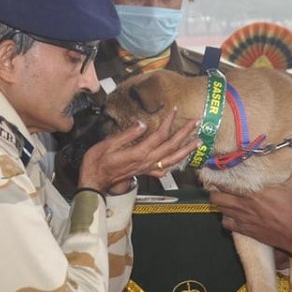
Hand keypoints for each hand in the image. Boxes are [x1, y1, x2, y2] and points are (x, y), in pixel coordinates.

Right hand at [77, 108, 199, 192]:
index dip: (168, 122)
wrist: (94, 182)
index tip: (174, 110)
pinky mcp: (144, 172)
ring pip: (172, 159)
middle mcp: (146, 161)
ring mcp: (146, 168)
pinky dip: (174, 164)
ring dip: (186, 150)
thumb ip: (127, 134)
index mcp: (138, 152)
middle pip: (171, 146)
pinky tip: (179, 160)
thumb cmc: (97, 163)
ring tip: (198, 142)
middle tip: (196, 123)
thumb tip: (141, 124)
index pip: (159, 135)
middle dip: (185, 134)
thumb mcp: (107, 145)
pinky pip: (163, 169)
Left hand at [209, 154, 291, 252]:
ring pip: (221, 211)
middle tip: (217, 188)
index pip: (226, 185)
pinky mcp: (246, 231)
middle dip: (214, 192)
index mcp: (253, 194)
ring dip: (220, 204)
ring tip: (222, 199)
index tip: (216, 175)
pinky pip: (227, 225)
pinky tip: (230, 216)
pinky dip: (226, 220)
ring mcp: (243, 219)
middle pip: (217, 198)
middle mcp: (244, 206)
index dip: (218, 180)